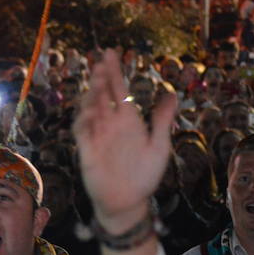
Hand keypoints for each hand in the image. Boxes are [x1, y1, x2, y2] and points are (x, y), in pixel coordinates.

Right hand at [73, 49, 174, 232]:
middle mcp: (111, 125)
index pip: (120, 91)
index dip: (115, 72)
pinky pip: (82, 131)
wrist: (128, 202)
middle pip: (102, 95)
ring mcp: (97, 136)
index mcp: (128, 120)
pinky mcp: (87, 150)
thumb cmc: (144, 175)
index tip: (111, 53)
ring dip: (92, 95)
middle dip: (101, 78)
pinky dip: (83, 120)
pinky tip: (90, 111)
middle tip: (102, 61)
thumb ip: (162, 120)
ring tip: (98, 82)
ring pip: (90, 109)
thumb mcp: (159, 146)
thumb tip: (172, 94)